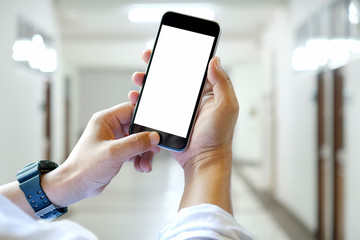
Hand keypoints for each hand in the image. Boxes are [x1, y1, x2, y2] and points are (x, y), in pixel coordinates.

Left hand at [42, 103, 159, 207]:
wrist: (75, 186)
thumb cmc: (85, 167)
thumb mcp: (114, 153)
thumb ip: (136, 143)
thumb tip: (153, 137)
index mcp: (105, 120)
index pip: (131, 110)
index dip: (145, 118)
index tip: (156, 128)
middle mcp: (110, 127)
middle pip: (137, 127)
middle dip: (146, 141)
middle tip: (154, 149)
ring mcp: (113, 140)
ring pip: (137, 141)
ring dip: (144, 153)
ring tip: (145, 164)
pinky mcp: (116, 152)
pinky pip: (134, 151)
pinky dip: (139, 158)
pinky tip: (140, 167)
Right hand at [130, 50, 238, 170]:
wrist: (204, 160)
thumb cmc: (218, 136)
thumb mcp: (226, 107)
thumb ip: (222, 83)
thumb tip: (214, 60)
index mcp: (207, 92)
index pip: (192, 68)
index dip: (179, 56)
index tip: (167, 47)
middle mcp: (192, 98)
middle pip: (172, 77)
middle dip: (158, 66)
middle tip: (148, 57)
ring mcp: (179, 110)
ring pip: (161, 90)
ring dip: (148, 82)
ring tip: (139, 78)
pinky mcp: (169, 121)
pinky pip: (155, 107)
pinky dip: (145, 101)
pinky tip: (137, 97)